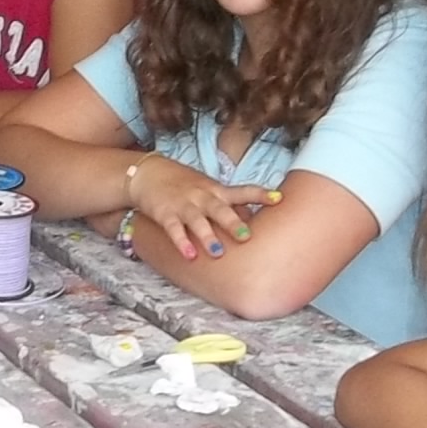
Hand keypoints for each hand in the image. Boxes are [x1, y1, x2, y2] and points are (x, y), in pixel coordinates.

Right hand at [128, 152, 275, 260]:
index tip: (279, 199)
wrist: (148, 173)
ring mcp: (184, 205)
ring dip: (207, 236)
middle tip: (247, 237)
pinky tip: (189, 254)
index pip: (242, 191)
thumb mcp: (207, 188)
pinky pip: (174, 229)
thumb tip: (252, 217)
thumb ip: (228, 203)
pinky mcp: (165, 214)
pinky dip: (181, 242)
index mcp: (216, 190)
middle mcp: (202, 197)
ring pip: (197, 221)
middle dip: (233, 223)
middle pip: (220, 209)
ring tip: (217, 252)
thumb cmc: (183, 183)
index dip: (260, 195)